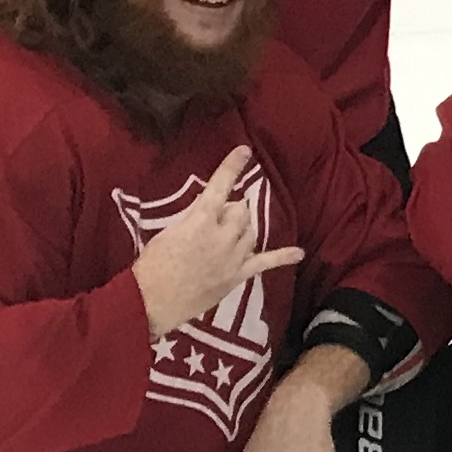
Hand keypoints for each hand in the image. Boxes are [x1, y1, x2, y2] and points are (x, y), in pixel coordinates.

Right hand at [130, 145, 303, 338]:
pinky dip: (283, 257)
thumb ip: (194, 219)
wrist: (152, 300)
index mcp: (200, 220)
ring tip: (225, 237)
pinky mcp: (238, 275)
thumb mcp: (169, 231)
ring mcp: (234, 256)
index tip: (244, 151)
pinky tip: (298, 253)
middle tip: (214, 222)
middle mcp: (222, 235)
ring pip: (251, 232)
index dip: (232, 168)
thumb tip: (210, 213)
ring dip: (242, 230)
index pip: (220, 187)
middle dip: (231, 212)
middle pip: (241, 211)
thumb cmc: (153, 264)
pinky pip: (266, 263)